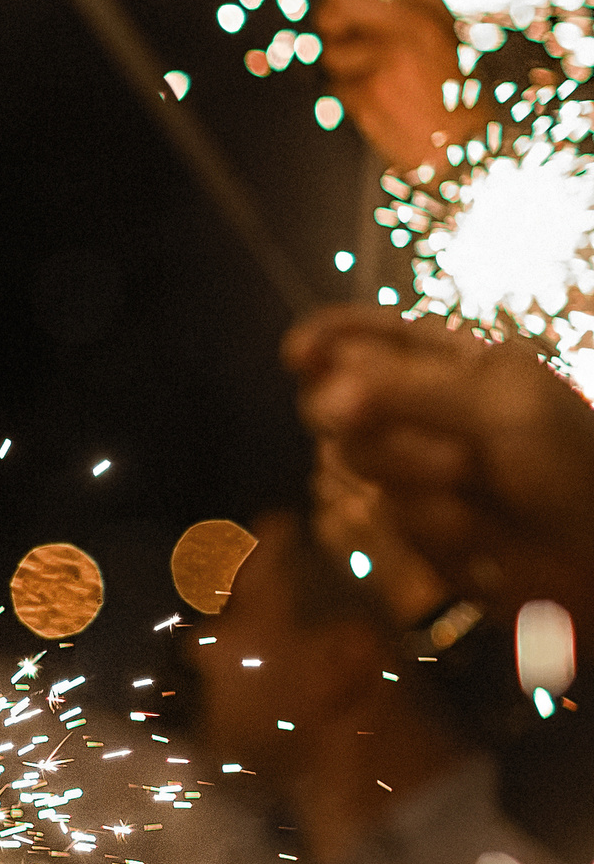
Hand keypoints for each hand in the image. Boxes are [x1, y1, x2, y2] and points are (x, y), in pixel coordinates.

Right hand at [287, 305, 593, 620]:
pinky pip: (378, 512)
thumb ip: (407, 389)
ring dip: (406, 470)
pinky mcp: (407, 522)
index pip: (362, 337)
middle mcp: (418, 410)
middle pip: (335, 399)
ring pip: (351, 458)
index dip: (322, 341)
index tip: (296, 356)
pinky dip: (424, 518)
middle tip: (362, 418)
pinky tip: (473, 527)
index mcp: (447, 362)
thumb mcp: (499, 402)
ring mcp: (409, 467)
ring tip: (467, 479)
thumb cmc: (566, 462)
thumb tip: (321, 393)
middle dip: (360, 415)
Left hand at [311, 0, 482, 172]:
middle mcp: (415, 17)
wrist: (462, 144)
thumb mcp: (426, 37)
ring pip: (328, 48)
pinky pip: (331, 85)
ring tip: (376, 84)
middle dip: (327, 22)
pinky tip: (376, 104)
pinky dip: (344, 98)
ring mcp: (394, 49)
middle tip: (346, 44)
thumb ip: (387, 13)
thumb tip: (333, 2)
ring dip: (338, 70)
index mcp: (428, 1)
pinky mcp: (375, 83)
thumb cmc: (438, 91)